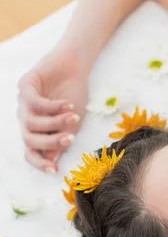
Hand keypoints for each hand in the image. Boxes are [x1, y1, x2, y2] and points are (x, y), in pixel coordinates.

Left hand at [17, 46, 88, 171]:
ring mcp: (23, 103)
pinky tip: (67, 104)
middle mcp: (27, 118)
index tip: (55, 170)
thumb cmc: (74, 95)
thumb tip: (53, 161)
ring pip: (32, 123)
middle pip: (30, 139)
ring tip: (73, 116)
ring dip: (54, 122)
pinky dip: (52, 106)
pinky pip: (34, 103)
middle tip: (70, 139)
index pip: (31, 152)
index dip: (40, 163)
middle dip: (50, 142)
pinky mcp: (25, 86)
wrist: (75, 67)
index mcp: (36, 130)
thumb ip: (61, 141)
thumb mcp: (71, 123)